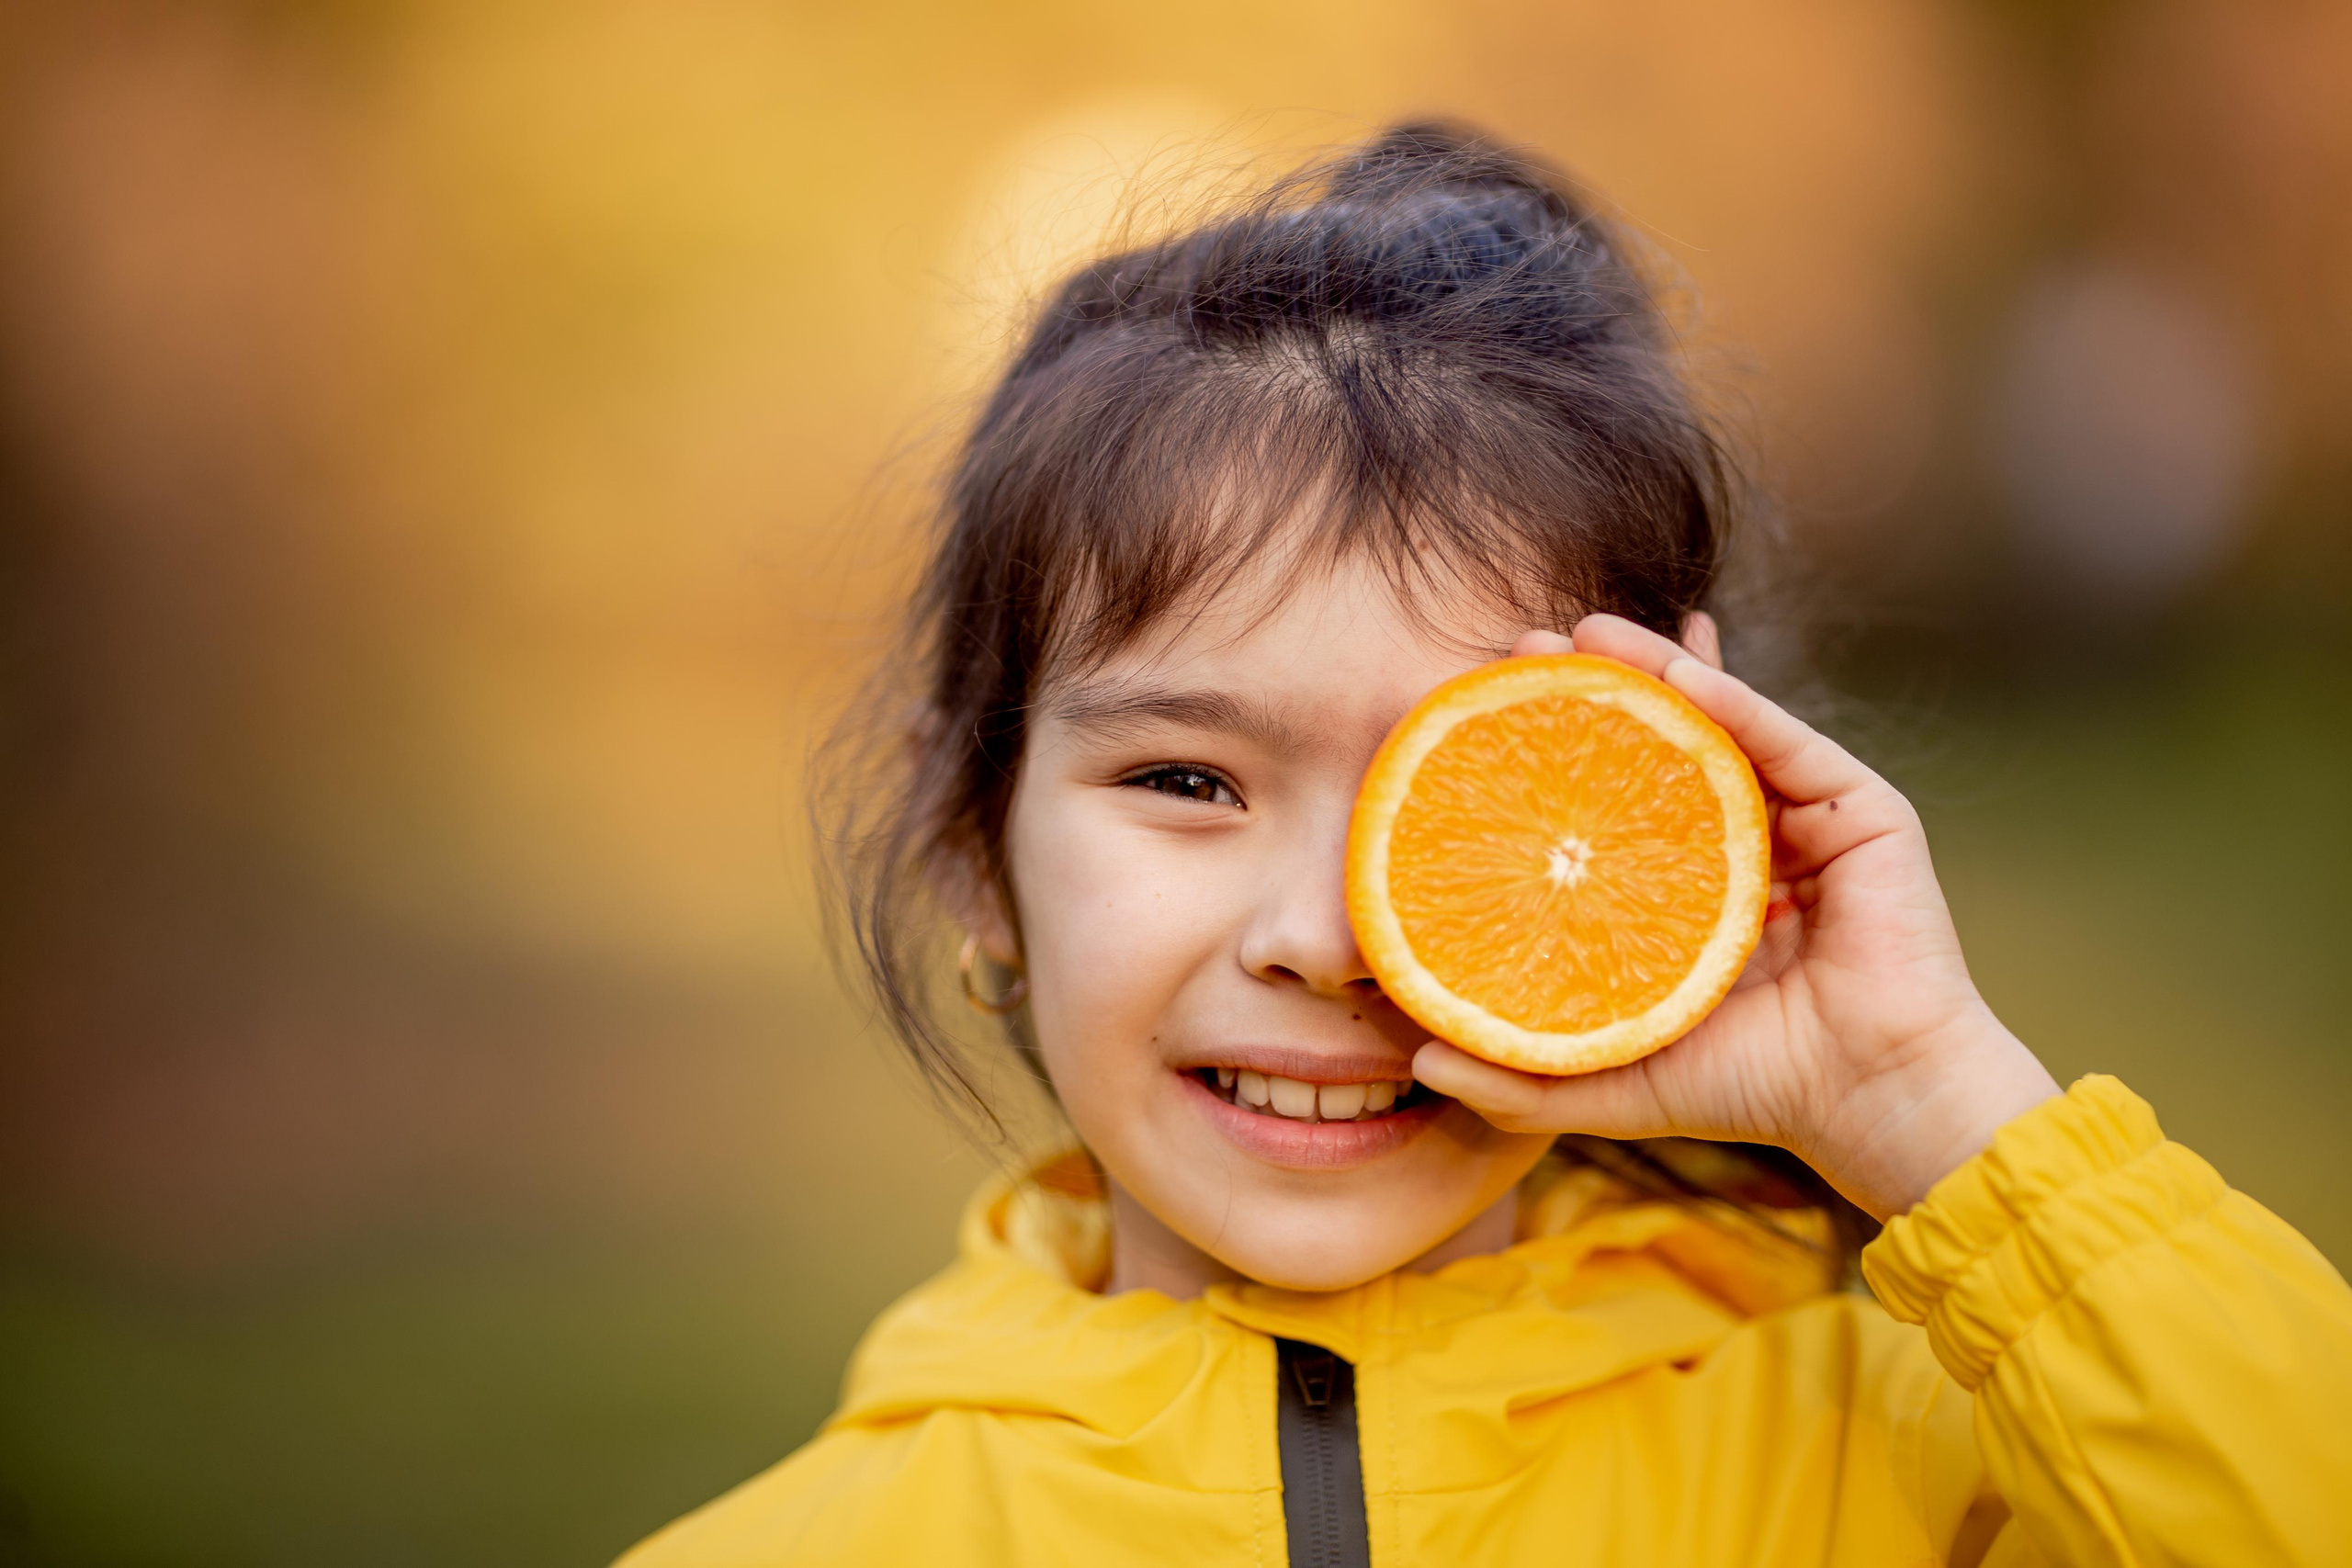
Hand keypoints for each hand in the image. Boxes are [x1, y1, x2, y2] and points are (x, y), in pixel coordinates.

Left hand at [1410, 615, 2059, 1219]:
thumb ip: (1521, 1078)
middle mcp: (1753, 844)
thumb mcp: (1614, 1078)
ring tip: (1580, 631)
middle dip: (1596, 690)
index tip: (1486, 716)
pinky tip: (1671, 665)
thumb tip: (1418, 1068)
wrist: (1872, 1103)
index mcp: (1697, 895)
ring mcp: (1810, 822)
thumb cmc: (1754, 1093)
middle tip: (1523, 646)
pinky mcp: (1863, 811)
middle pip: (1665, 746)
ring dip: (1652, 667)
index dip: (1559, 754)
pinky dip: (1729, 697)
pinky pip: (1784, 738)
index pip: (1621, 803)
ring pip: (1721, 725)